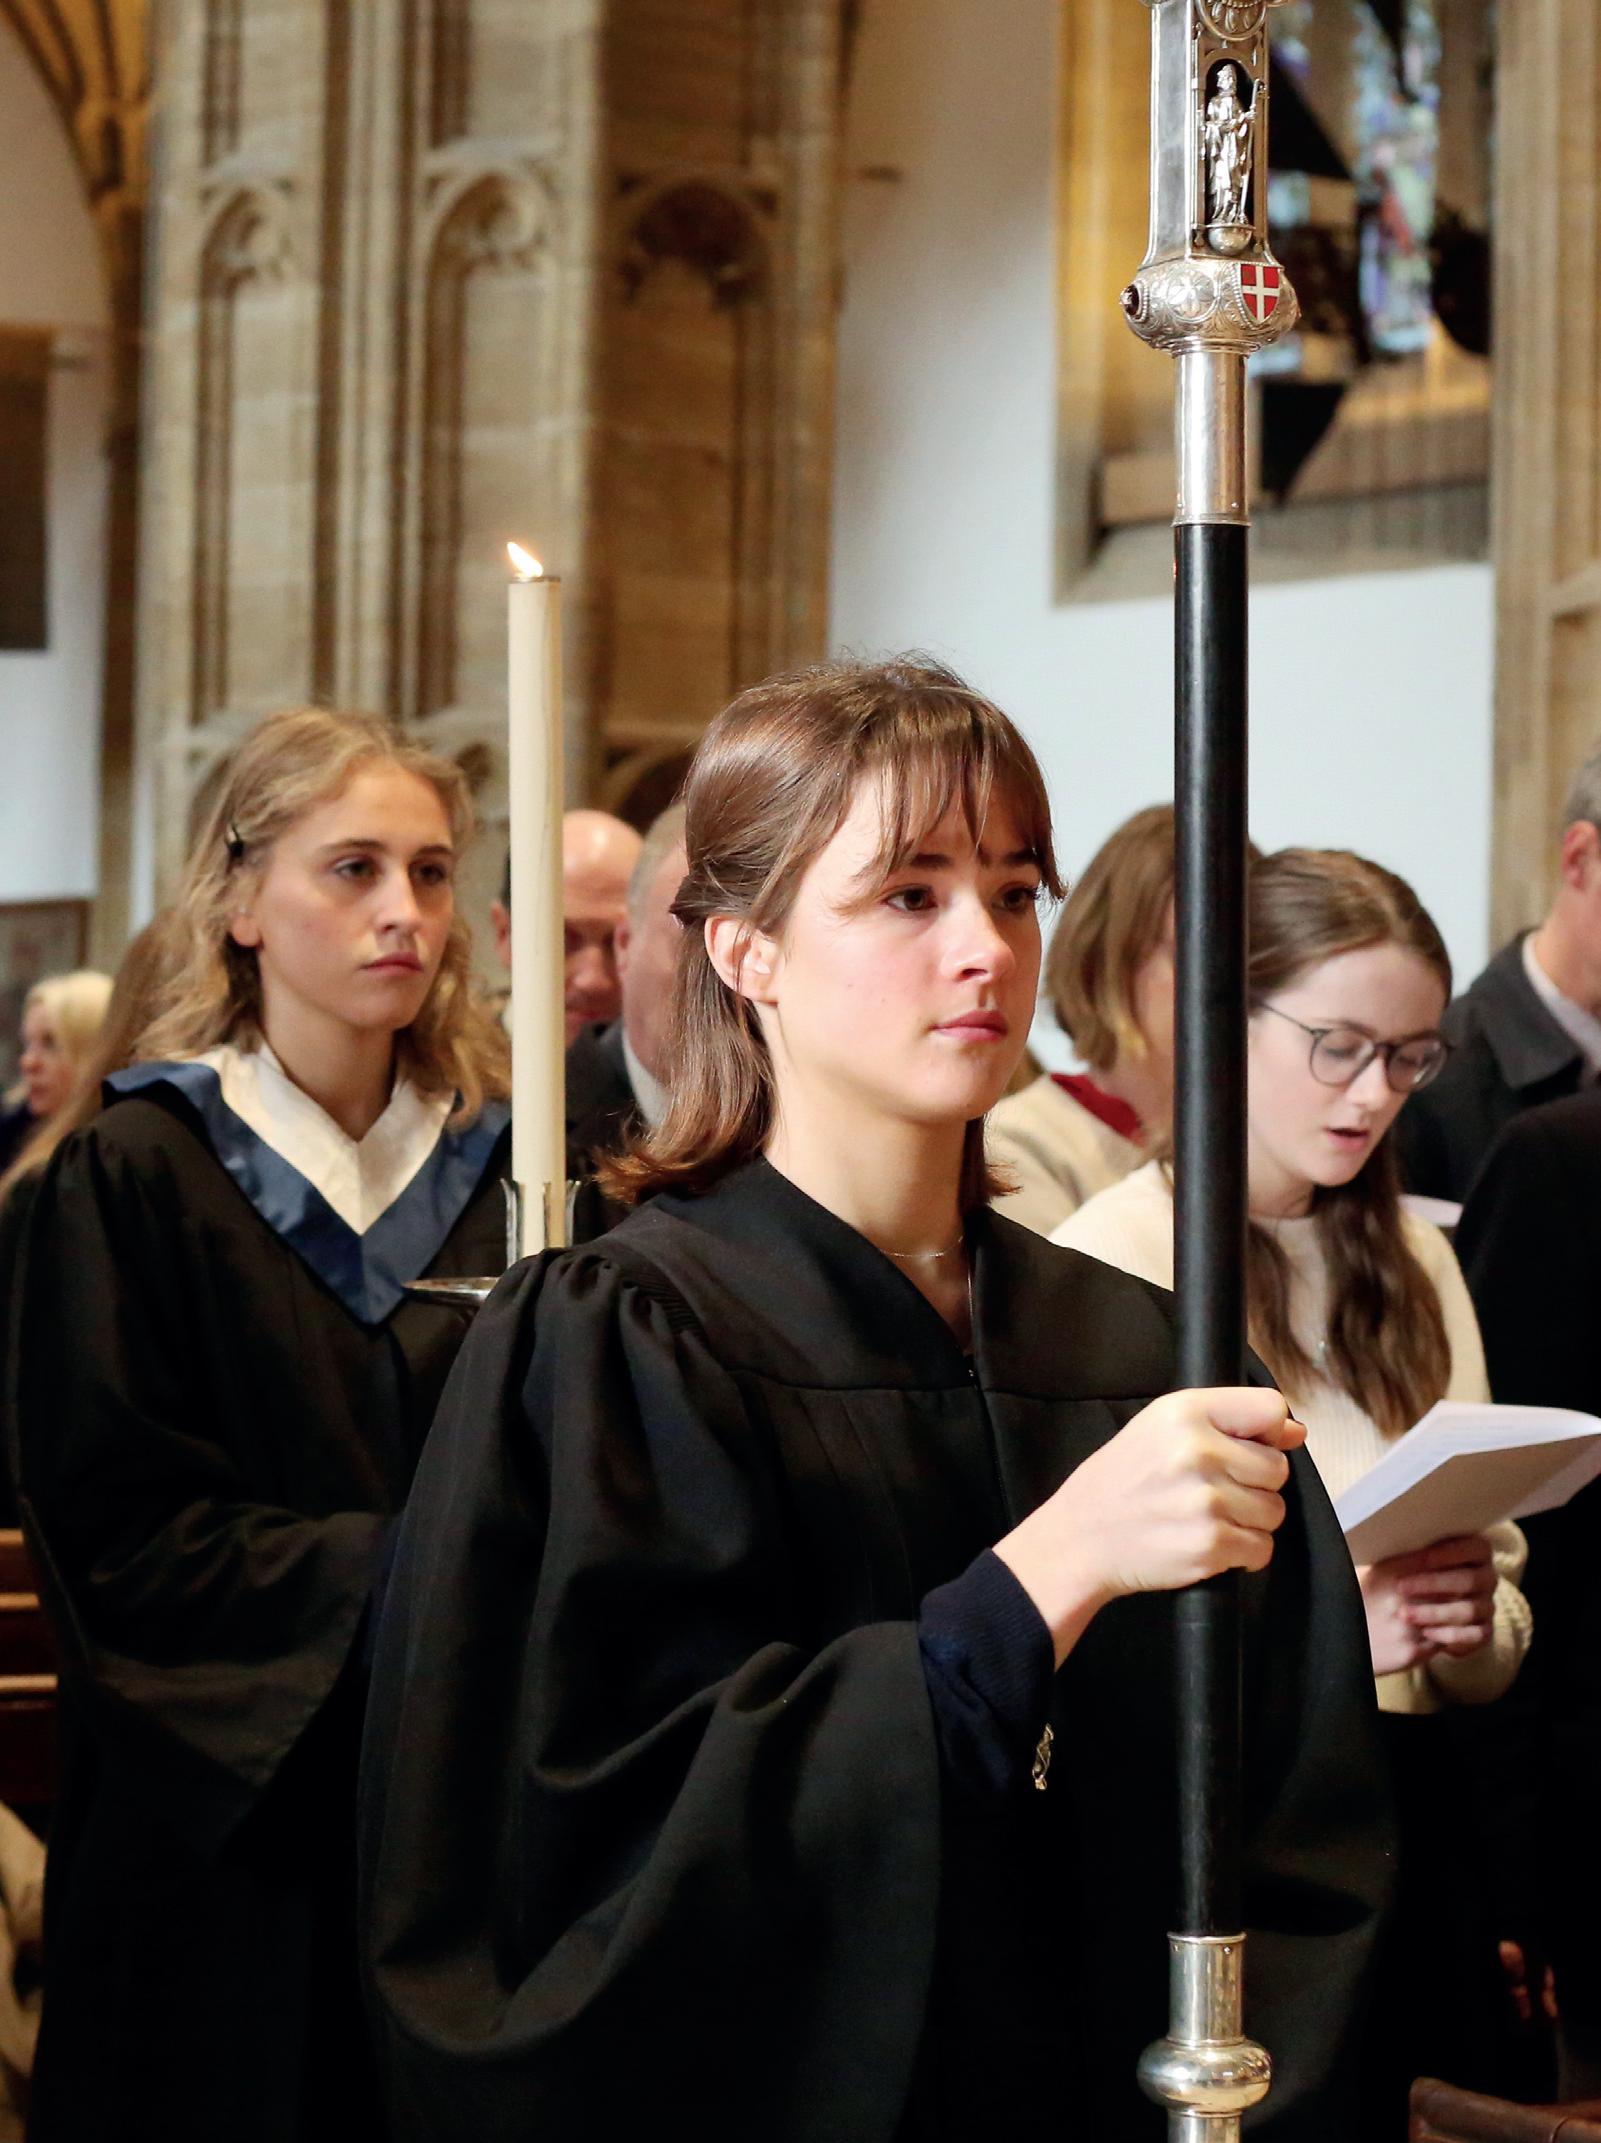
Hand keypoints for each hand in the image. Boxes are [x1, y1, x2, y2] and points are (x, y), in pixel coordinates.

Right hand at [994, 1388, 1303, 1665]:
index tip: (1249, 1448)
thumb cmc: (1121, 1481)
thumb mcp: (1160, 1428)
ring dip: (1250, 1521)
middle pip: (1278, 1468)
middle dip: (1255, 1485)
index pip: (1270, 1409)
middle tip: (1213, 1492)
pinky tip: (1210, 1544)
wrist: (1079, 1539)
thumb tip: (1295, 1432)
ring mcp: (1205, 1500)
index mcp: (1185, 1412)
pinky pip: (1262, 1548)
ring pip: (1274, 1511)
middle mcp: (1198, 1451)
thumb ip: (1227, 1420)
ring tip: (1207, 1518)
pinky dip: (1243, 1553)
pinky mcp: (1210, 1545)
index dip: (1270, 1432)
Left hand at [1358, 1534, 1496, 1676]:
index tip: (1423, 1558)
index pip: (1476, 1547)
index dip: (1452, 1552)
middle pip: (1470, 1579)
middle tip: (1401, 1586)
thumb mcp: (1408, 1559)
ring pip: (1469, 1610)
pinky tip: (1425, 1633)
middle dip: (1433, 1583)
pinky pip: (1475, 1635)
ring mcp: (1488, 1605)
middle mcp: (1487, 1578)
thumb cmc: (1411, 1574)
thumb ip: (1411, 1548)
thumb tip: (1397, 1538)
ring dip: (1434, 1612)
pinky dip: (1449, 1635)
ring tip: (1404, 1614)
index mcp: (1475, 1552)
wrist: (1419, 1610)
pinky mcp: (1484, 1631)